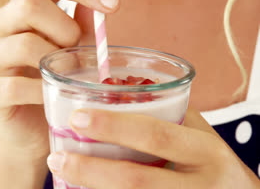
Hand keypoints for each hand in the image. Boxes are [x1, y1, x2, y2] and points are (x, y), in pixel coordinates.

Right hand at [0, 0, 118, 157]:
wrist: (33, 126)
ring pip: (23, 44)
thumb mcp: (74, 47)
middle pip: (29, 4)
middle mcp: (0, 25)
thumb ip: (84, 25)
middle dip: (65, 27)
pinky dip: (44, 91)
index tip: (114, 5)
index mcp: (22, 7)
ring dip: (57, 60)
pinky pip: (17, 86)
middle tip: (77, 49)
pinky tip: (55, 95)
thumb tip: (103, 3)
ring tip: (69, 74)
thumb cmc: (54, 78)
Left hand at [47, 108, 259, 188]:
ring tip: (63, 173)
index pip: (156, 136)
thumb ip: (167, 117)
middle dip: (90, 171)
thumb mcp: (200, 136)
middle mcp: (202, 187)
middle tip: (57, 158)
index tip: (78, 118)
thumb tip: (115, 90)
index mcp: (206, 152)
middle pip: (136, 182)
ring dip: (91, 188)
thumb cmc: (211, 163)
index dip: (114, 127)